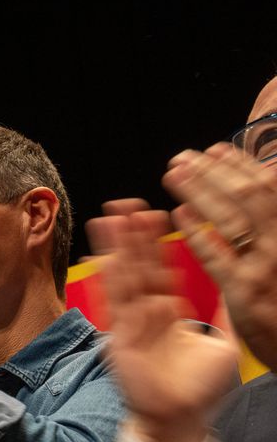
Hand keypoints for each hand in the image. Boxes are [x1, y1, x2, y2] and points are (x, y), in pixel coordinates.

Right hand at [87, 207, 236, 441]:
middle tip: (128, 204)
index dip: (157, 244)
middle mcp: (147, 315)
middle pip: (139, 268)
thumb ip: (222, 314)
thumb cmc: (200, 390)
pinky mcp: (121, 340)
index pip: (162, 270)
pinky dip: (106, 283)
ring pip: (124, 280)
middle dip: (133, 236)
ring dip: (117, 249)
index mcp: (168, 313)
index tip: (156, 214)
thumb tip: (237, 285)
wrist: (181, 422)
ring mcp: (131, 326)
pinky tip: (100, 259)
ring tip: (110, 218)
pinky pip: (114, 306)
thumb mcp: (222, 344)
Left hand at [164, 144, 276, 369]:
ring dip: (200, 191)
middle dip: (213, 172)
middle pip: (248, 195)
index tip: (215, 149)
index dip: (241, 165)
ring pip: (231, 218)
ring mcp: (267, 266)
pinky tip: (177, 215)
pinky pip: (216, 257)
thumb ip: (272, 224)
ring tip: (173, 174)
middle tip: (182, 157)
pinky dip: (197, 232)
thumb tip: (266, 181)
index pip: (269, 186)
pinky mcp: (245, 292)